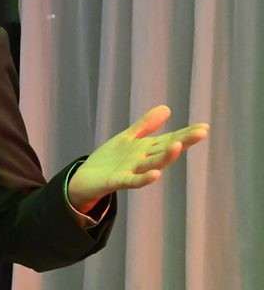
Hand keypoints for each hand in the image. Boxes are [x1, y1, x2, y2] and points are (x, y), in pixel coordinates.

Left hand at [68, 105, 208, 212]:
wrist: (85, 179)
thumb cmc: (109, 160)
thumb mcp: (127, 138)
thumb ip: (145, 125)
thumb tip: (167, 108)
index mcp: (146, 149)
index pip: (170, 139)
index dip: (186, 133)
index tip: (204, 127)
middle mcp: (143, 160)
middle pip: (165, 150)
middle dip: (183, 141)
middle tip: (202, 133)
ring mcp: (132, 171)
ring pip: (153, 164)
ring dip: (166, 156)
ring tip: (178, 145)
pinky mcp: (118, 181)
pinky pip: (133, 181)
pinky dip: (145, 179)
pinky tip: (156, 174)